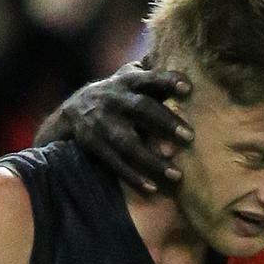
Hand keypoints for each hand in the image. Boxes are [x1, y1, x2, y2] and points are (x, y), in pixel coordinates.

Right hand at [39, 64, 193, 192]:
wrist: (73, 110)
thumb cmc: (118, 95)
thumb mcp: (130, 79)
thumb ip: (155, 79)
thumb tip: (190, 76)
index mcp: (127, 81)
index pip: (149, 78)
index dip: (167, 80)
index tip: (187, 88)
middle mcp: (114, 99)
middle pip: (141, 108)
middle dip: (165, 121)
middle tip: (189, 137)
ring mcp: (102, 123)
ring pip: (128, 143)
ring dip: (152, 160)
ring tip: (177, 175)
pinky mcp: (93, 144)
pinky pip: (115, 163)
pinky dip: (133, 177)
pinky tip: (152, 187)